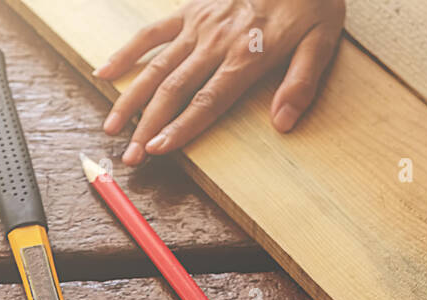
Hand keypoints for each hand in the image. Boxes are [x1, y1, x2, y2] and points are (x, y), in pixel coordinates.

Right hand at [95, 0, 344, 165]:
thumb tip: (284, 123)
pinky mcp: (190, 9)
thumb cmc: (310, 0)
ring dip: (130, 99)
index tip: (157, 149)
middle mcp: (215, 43)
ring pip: (156, 67)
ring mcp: (198, 25)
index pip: (207, 101)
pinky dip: (127, 52)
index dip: (180, 127)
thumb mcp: (321, 40)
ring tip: (111, 128)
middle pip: (174, 91)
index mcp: (246, 56)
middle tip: (129, 157)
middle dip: (147, 126)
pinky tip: (104, 73)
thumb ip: (301, 83)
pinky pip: (152, 32)